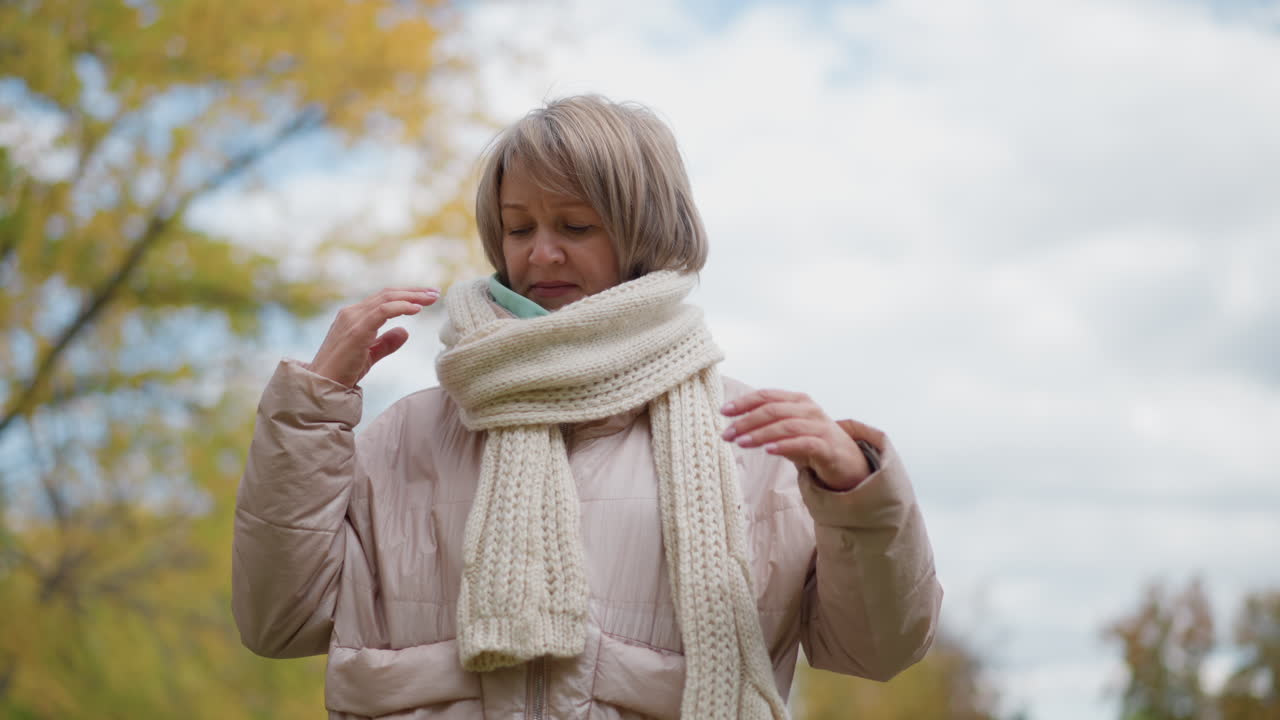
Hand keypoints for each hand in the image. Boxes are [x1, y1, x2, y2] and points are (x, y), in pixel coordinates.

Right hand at [309, 288, 438, 387]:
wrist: (323, 385)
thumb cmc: (343, 372)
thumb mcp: (370, 355)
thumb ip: (386, 343)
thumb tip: (404, 331)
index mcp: (354, 316)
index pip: (383, 298)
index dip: (407, 296)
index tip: (427, 297)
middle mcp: (352, 312)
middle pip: (387, 294)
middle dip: (414, 292)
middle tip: (435, 293)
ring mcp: (352, 319)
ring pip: (387, 299)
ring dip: (412, 296)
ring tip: (432, 298)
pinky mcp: (357, 330)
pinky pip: (382, 311)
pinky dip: (401, 307)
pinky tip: (417, 309)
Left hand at [721, 389, 870, 490]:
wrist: (847, 462)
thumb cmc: (813, 443)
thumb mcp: (788, 430)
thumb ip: (767, 424)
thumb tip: (735, 426)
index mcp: (798, 400)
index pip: (767, 395)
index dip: (744, 402)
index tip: (723, 411)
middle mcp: (809, 409)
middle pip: (773, 409)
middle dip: (746, 421)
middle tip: (727, 433)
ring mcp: (820, 427)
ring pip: (785, 425)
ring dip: (760, 434)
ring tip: (741, 443)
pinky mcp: (827, 446)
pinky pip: (803, 443)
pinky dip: (784, 445)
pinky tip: (768, 450)